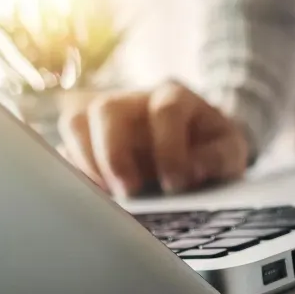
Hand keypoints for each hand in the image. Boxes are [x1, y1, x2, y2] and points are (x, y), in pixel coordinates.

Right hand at [58, 81, 248, 196]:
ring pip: (76, 122)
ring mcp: (106, 117)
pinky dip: (73, 173)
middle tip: (131, 192)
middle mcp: (135, 100)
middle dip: (115, 155)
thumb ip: (219, 158)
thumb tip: (191, 171)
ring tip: (108, 196)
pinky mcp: (87, 138)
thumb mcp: (230, 151)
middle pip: (108, 109)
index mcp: (175, 97)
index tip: (177, 183)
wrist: (198, 143)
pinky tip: (93, 196)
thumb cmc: (212, 148)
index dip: (170, 148)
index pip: (165, 110)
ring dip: (87, 163)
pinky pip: (64, 148)